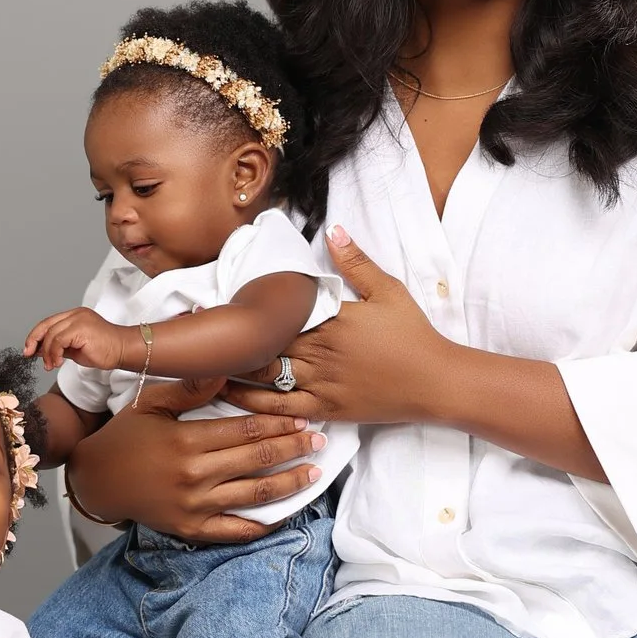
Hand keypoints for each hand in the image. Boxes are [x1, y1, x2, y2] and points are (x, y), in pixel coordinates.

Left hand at [25, 307, 143, 372]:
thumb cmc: (104, 350)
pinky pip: (58, 340)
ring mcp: (78, 319)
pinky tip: (58, 362)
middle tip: (29, 355)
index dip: (35, 336)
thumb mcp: (75, 350)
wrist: (123, 350)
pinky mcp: (81, 328)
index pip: (48, 323)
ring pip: (51, 334)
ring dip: (47, 353)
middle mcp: (75, 314)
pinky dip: (54, 353)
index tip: (28, 349)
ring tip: (51, 365)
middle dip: (34, 341)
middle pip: (46, 325)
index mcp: (74, 316)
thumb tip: (40, 352)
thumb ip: (58, 348)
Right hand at [66, 400, 325, 541]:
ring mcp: (194, 505)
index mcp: (186, 441)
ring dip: (289, 483)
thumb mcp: (150, 404)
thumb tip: (223, 368)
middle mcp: (193, 475)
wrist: (96, 481)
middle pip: (256, 460)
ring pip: (254, 495)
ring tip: (313, 473)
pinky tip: (285, 514)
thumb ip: (189, 389)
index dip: (278, 424)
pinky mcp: (191, 529)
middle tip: (318, 440)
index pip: (244, 431)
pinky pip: (235, 531)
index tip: (301, 417)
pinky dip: (263, 525)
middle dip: (292, 449)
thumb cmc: (124, 438)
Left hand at [225, 227, 454, 428]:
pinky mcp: (326, 408)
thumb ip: (357, 262)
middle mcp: (320, 351)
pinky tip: (230, 396)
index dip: (249, 307)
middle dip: (234, 336)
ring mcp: (321, 382)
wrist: (436, 381)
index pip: (280, 311)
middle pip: (265, 342)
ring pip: (266, 375)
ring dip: (234, 368)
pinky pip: (282, 408)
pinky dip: (253, 404)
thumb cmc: (413, 335)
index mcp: (331, 320)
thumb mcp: (389, 291)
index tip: (222, 301)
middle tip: (200, 328)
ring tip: (205, 360)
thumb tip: (333, 229)